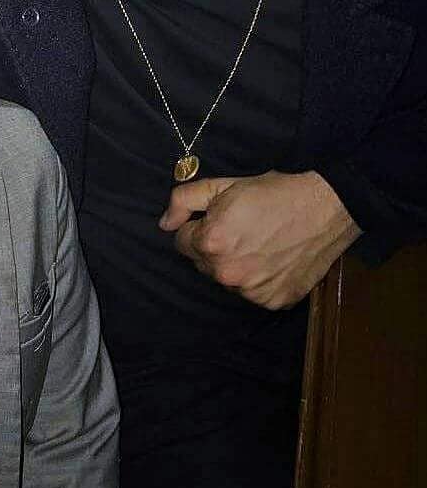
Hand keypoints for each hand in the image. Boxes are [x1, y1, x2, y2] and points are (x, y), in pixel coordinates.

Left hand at [158, 171, 361, 308]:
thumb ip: (184, 201)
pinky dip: (258, 279)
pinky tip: (272, 259)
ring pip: (227, 279)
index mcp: (210, 243)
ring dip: (234, 265)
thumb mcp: (222, 186)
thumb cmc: (272, 192)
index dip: (196, 227)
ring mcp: (252, 292)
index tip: (216, 219)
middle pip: (202, 263)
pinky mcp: (274, 302)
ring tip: (258, 242)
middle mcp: (227, 274)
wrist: (325, 208)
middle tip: (239, 228)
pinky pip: (253, 292)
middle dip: (213, 247)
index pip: (181, 242)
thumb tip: (164, 224)